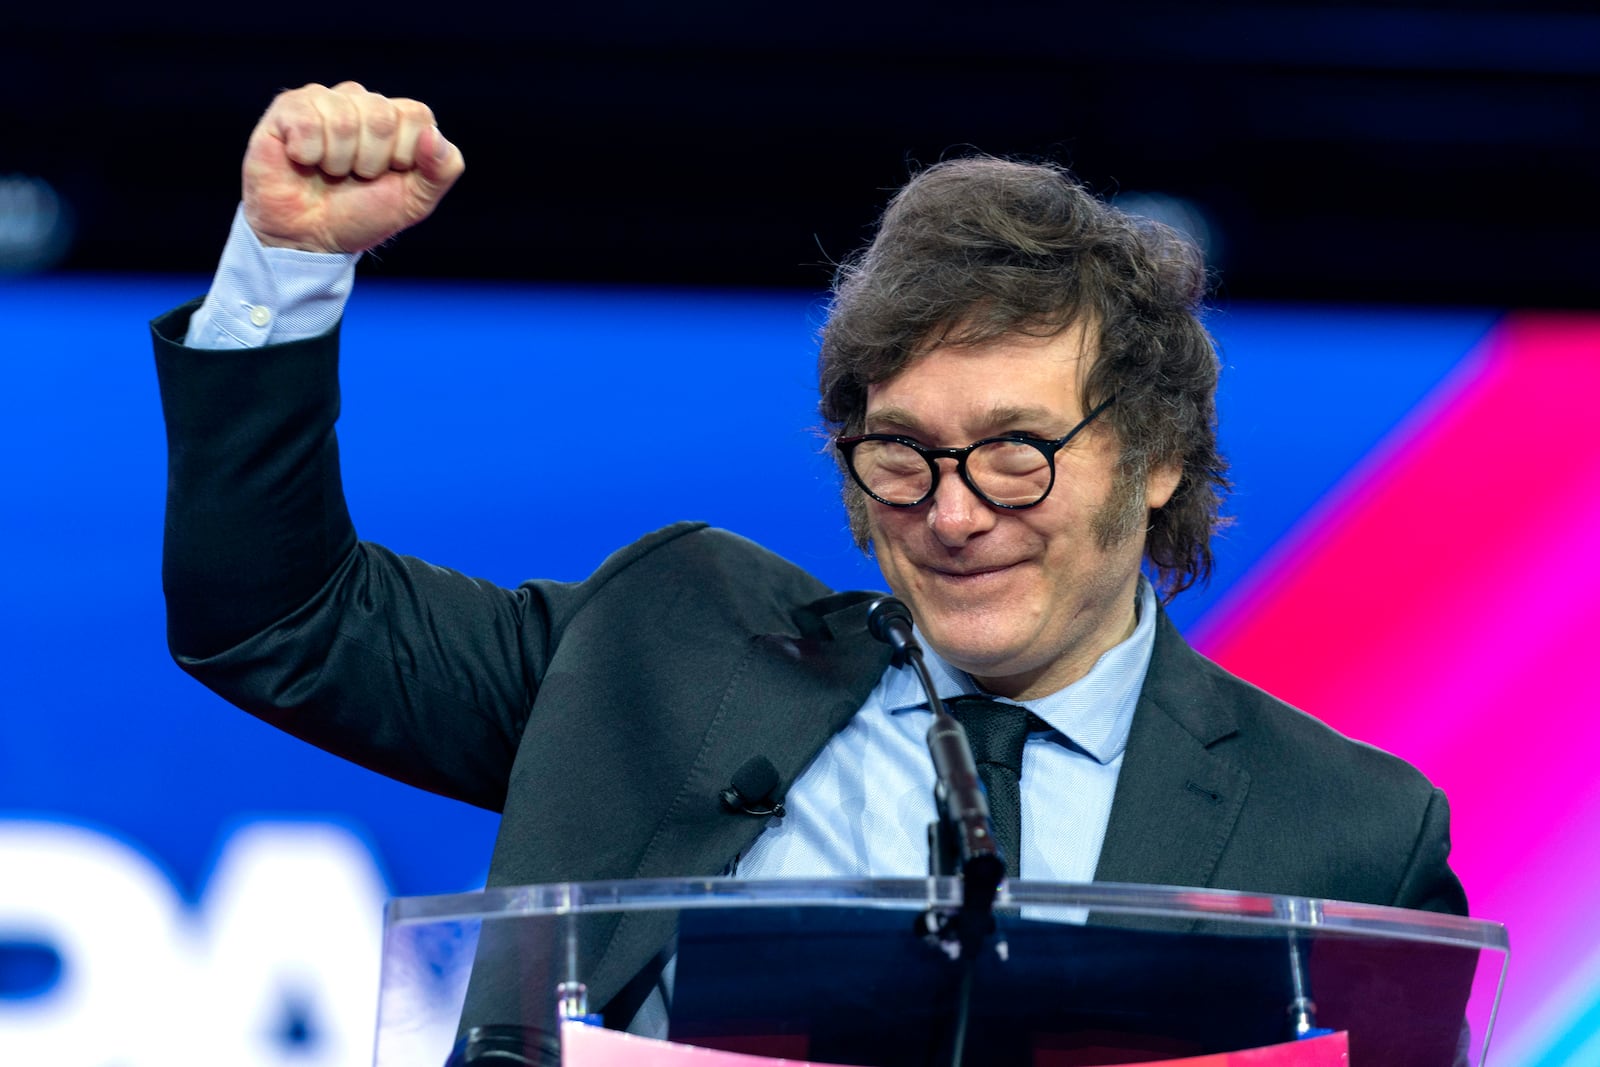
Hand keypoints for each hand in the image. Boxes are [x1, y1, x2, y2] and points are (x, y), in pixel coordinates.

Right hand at [241, 81, 464, 253]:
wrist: (310, 238)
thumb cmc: (361, 215)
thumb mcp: (415, 201)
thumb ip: (443, 169)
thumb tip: (433, 134)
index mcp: (397, 118)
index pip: (415, 115)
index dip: (403, 154)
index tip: (387, 176)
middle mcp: (361, 101)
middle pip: (381, 115)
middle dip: (370, 162)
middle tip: (355, 177)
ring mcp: (324, 100)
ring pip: (344, 118)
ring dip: (338, 161)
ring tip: (329, 171)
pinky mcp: (288, 108)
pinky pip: (307, 120)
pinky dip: (308, 153)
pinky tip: (302, 160)